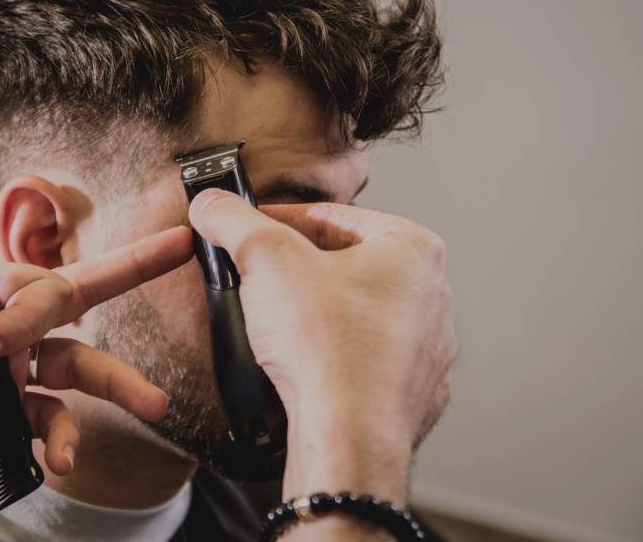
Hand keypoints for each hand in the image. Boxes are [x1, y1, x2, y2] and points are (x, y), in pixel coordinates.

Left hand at [0, 186, 191, 512]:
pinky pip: (62, 416)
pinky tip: (63, 458)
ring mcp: (10, 376)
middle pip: (72, 302)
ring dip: (119, 384)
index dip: (29, 312)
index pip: (32, 284)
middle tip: (177, 247)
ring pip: (81, 365)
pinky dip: (69, 438)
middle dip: (128, 273)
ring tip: (155, 402)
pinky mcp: (17, 417)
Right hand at [188, 190, 455, 505]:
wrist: (348, 439)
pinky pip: (364, 359)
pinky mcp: (412, 391)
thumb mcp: (264, 258)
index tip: (245, 231)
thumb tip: (211, 203)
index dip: (276, 221)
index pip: (331, 217)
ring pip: (356, 312)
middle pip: (345, 263)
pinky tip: (303, 364)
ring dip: (314, 313)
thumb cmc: (326, 348)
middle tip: (255, 278)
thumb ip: (232, 219)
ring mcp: (425, 348)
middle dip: (296, 269)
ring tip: (275, 325)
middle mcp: (431, 295)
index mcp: (412, 249)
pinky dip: (332, 356)